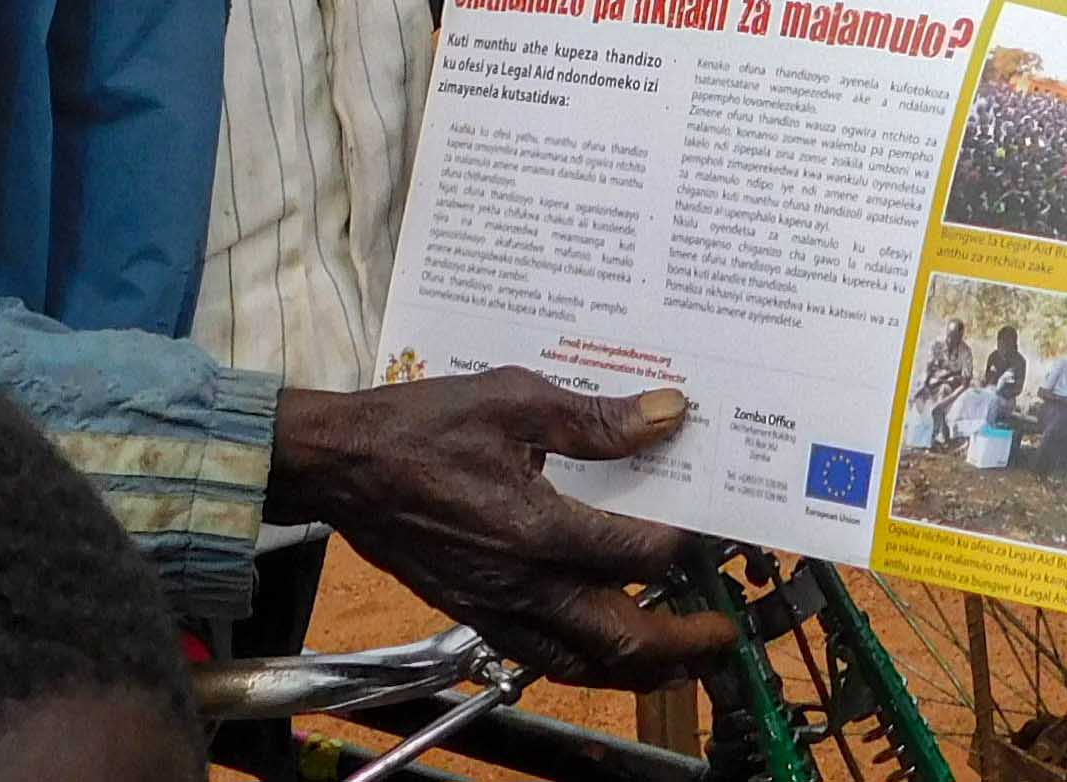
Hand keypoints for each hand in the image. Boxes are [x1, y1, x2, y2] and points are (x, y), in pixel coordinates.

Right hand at [266, 369, 731, 684]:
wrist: (342, 465)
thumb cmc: (421, 426)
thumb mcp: (514, 399)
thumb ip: (597, 417)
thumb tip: (668, 412)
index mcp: (537, 528)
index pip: (640, 554)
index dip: (686, 542)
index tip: (712, 523)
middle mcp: (522, 583)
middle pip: (622, 639)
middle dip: (683, 642)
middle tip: (723, 632)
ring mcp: (496, 607)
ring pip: (583, 663)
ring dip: (641, 667)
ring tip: (683, 657)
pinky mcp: (475, 613)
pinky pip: (542, 656)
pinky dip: (586, 662)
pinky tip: (605, 646)